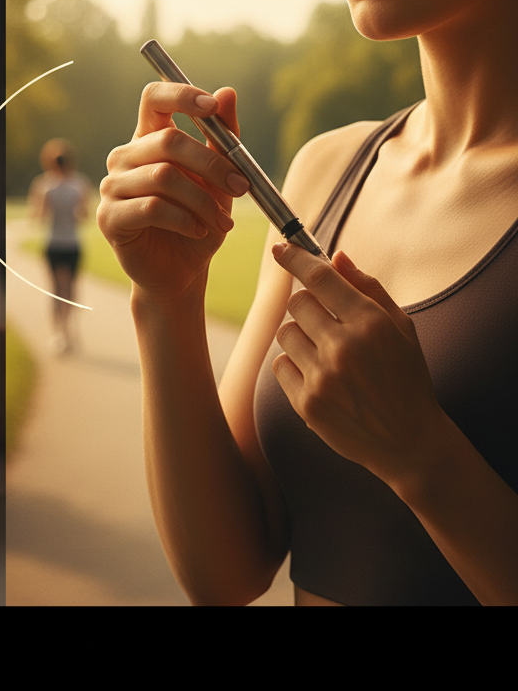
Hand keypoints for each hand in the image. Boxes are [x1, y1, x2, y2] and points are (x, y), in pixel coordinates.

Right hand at [96, 81, 249, 299]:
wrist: (182, 271)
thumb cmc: (199, 221)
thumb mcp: (219, 179)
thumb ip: (222, 138)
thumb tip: (228, 92)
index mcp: (148, 139)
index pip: (153, 98)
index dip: (180, 95)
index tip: (211, 106)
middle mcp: (124, 158)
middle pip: (167, 142)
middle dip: (213, 165)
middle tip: (241, 187)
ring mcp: (112, 187)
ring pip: (163, 177)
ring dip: (203, 201)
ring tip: (222, 221)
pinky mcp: (109, 217)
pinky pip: (151, 208)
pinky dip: (185, 219)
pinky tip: (198, 231)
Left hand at [271, 243, 447, 485]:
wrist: (410, 442)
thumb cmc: (405, 377)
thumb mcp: (401, 328)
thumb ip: (367, 288)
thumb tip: (335, 256)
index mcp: (370, 324)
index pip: (319, 278)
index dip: (296, 258)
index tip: (281, 247)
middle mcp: (344, 348)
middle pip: (297, 303)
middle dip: (309, 307)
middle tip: (329, 324)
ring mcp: (323, 377)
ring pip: (286, 333)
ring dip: (301, 338)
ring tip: (329, 356)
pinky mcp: (306, 403)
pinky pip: (280, 364)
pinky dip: (295, 366)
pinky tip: (321, 378)